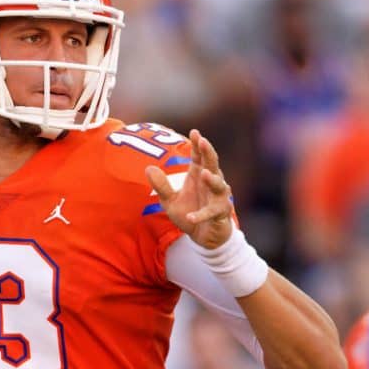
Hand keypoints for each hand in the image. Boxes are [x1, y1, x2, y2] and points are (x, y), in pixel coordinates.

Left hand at [145, 129, 233, 248]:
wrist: (202, 237)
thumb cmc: (188, 212)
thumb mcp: (169, 200)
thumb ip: (161, 185)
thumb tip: (148, 168)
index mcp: (199, 176)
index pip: (200, 156)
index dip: (198, 144)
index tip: (195, 132)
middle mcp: (211, 183)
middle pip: (212, 164)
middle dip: (209, 152)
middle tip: (204, 141)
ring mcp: (218, 198)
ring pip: (219, 186)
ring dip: (213, 180)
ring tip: (205, 175)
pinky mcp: (220, 214)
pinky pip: (211, 213)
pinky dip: (201, 215)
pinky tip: (190, 217)